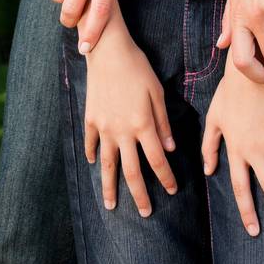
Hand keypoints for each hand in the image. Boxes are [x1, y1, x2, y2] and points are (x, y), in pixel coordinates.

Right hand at [83, 6, 177, 216]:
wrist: (108, 51)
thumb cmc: (137, 67)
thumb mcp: (157, 91)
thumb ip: (163, 121)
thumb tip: (170, 148)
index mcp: (142, 124)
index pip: (156, 160)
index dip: (166, 177)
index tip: (172, 190)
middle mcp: (123, 131)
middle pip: (132, 171)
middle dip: (140, 195)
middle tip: (145, 212)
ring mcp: (104, 128)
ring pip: (108, 166)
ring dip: (110, 188)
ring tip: (111, 206)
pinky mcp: (91, 120)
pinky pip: (91, 143)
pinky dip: (93, 155)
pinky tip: (95, 164)